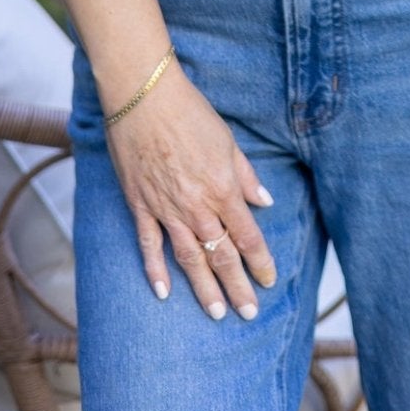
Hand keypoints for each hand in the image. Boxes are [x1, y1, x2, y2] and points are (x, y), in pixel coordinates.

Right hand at [105, 62, 278, 320]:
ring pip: (188, 258)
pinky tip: (164, 292)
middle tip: (248, 313)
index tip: (269, 281)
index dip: (259, 261)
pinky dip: (155, 270)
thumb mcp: (228, 140)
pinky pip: (149, 245)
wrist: (144, 97)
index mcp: (222, 188)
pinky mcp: (140, 205)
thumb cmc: (190, 112)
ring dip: (203, 288)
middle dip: (237, 286)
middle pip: (221, 254)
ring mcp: (166, 208)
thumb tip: (264, 201)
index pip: (247, 236)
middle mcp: (196, 205)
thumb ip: (246, 176)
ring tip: (215, 314)